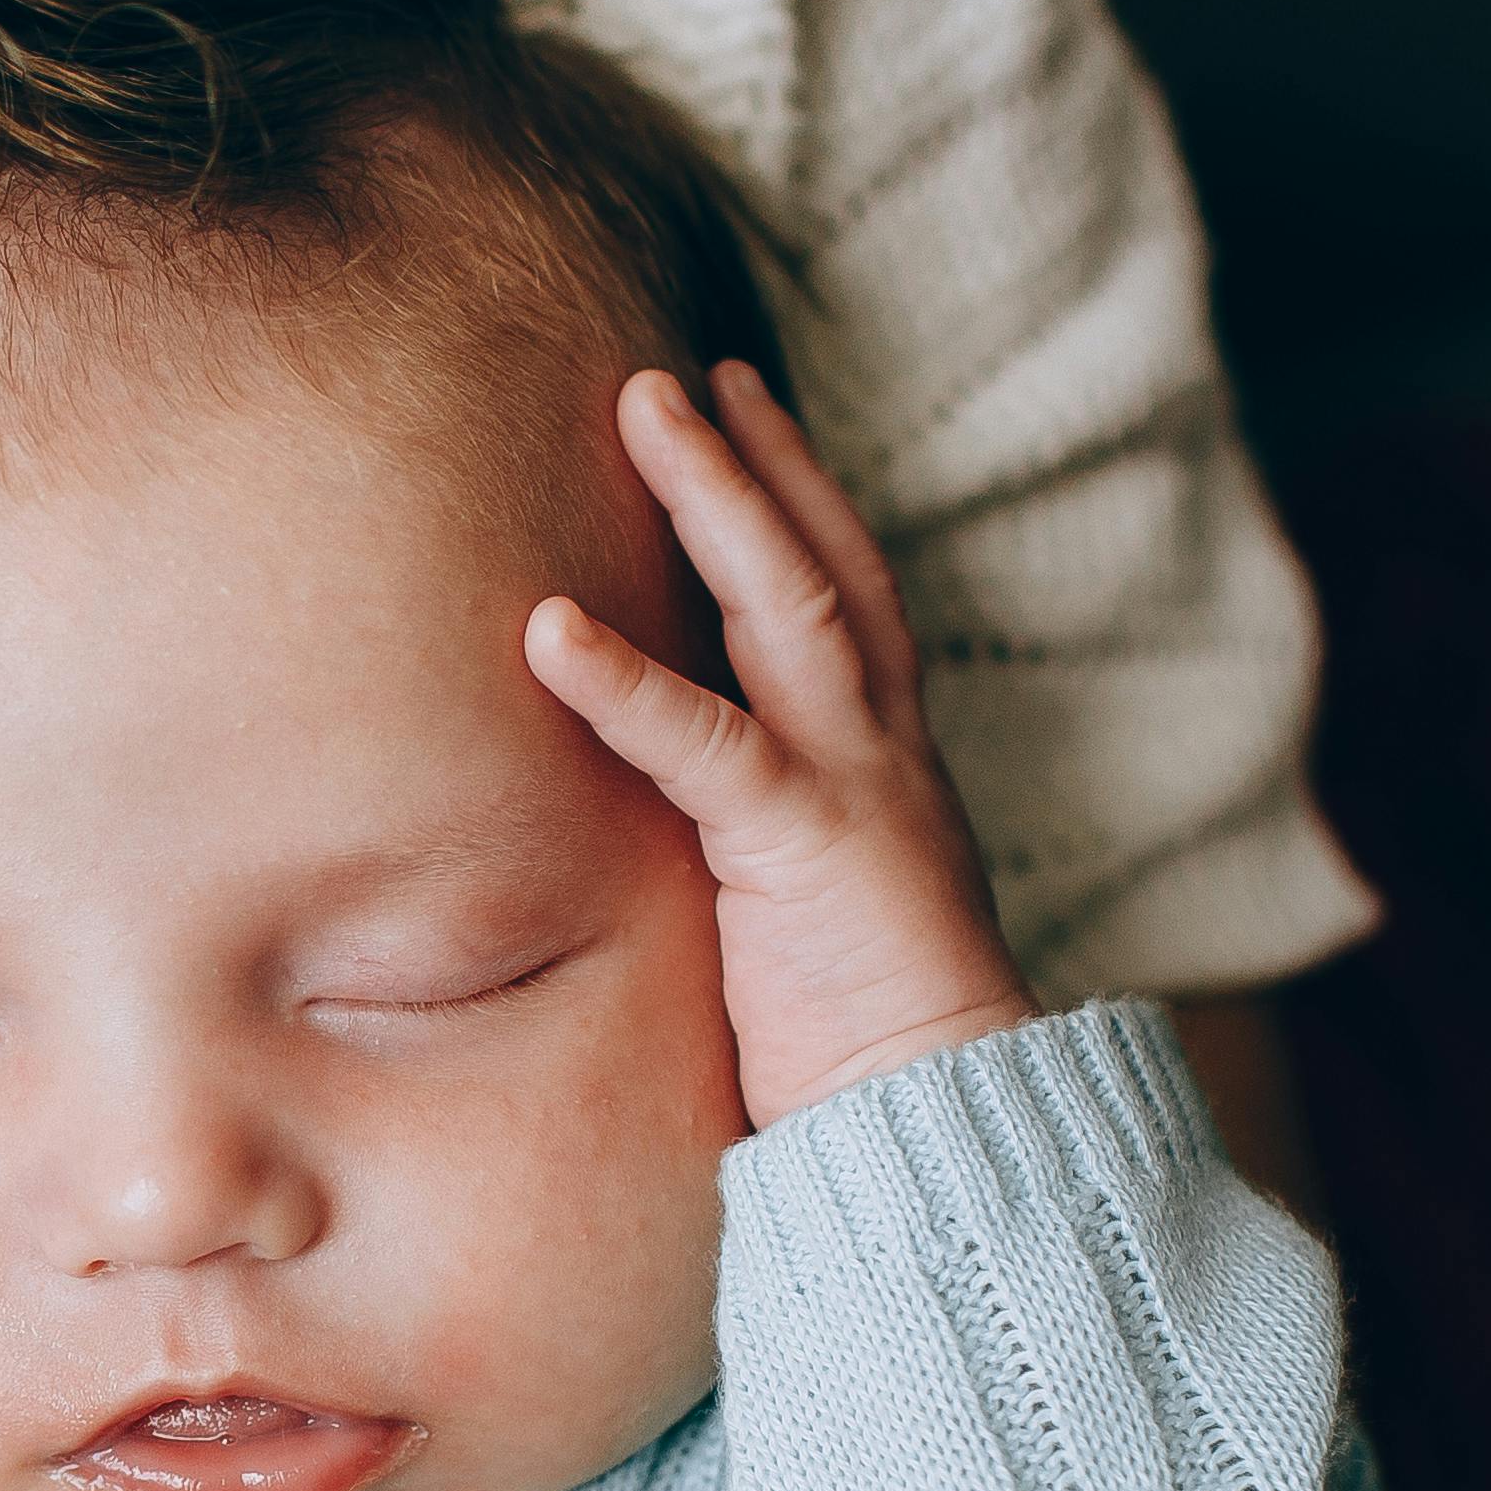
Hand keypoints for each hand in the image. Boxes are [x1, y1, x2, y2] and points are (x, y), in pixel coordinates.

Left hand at [526, 363, 1035, 1129]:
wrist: (943, 1120)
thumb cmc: (863, 1036)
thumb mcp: (804, 906)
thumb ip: (755, 837)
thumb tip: (677, 818)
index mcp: (884, 760)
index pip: (847, 594)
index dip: (798, 496)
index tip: (744, 412)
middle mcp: (881, 749)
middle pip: (823, 562)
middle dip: (756, 458)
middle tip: (683, 371)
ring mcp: (853, 786)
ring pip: (785, 603)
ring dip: (712, 497)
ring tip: (639, 409)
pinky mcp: (805, 848)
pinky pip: (705, 745)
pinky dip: (625, 683)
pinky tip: (547, 629)